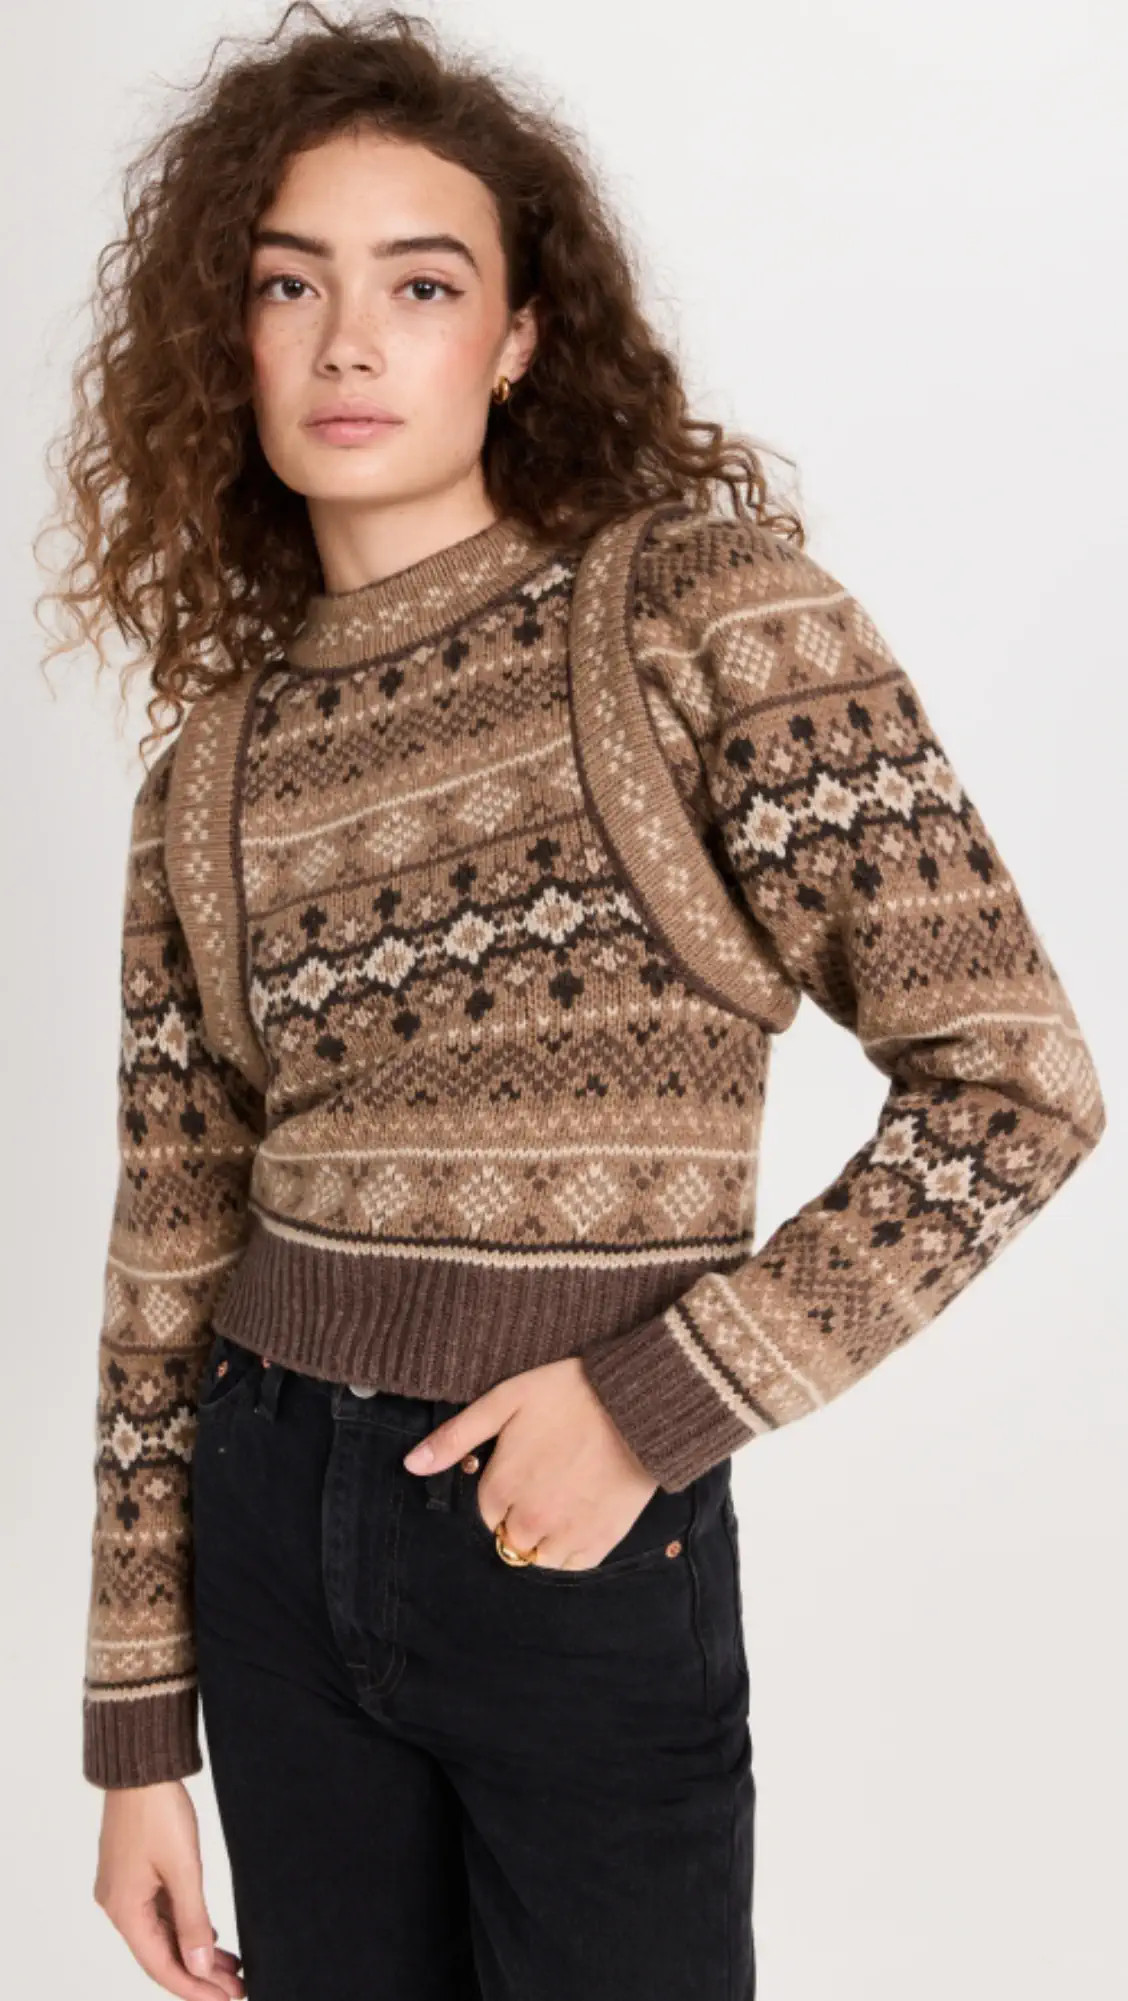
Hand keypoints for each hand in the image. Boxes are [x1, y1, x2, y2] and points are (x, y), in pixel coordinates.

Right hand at [94, 1779, 244, 1997]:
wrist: (141, 1764)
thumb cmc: (158, 1810)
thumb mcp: (183, 1868)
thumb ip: (192, 1921)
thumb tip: (199, 1967)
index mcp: (124, 1910)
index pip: (160, 1965)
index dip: (193, 1988)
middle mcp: (119, 1905)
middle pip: (161, 1953)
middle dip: (199, 1974)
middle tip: (236, 1990)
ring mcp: (126, 1888)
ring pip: (163, 1933)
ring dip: (195, 1952)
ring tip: (232, 1970)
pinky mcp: (135, 1872)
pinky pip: (161, 1912)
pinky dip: (185, 1927)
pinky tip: (210, 1938)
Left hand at [402, 1356, 658, 1568]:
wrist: (638, 1402)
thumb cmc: (570, 1394)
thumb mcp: (504, 1400)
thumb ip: (455, 1437)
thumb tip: (410, 1465)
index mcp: (501, 1489)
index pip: (485, 1512)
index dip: (502, 1490)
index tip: (522, 1468)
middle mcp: (531, 1520)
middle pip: (508, 1539)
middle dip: (518, 1517)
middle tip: (544, 1481)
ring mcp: (568, 1534)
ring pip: (539, 1557)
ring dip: (544, 1538)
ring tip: (563, 1499)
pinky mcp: (603, 1540)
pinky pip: (574, 1566)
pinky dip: (572, 1550)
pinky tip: (580, 1516)